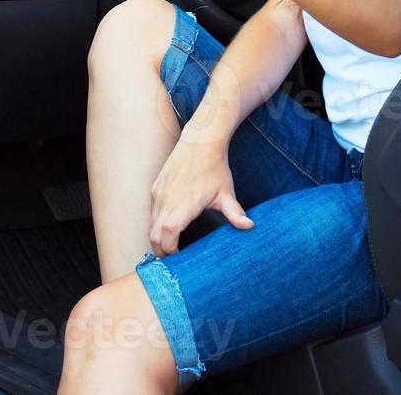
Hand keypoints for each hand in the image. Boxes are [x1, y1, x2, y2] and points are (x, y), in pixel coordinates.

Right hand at [147, 139, 253, 257]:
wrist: (200, 141)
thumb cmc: (214, 168)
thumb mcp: (226, 192)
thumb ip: (235, 213)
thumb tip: (250, 227)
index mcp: (184, 203)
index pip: (168, 233)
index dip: (171, 249)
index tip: (181, 257)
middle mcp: (167, 199)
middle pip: (154, 235)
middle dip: (162, 250)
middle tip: (175, 260)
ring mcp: (158, 193)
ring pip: (150, 225)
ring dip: (158, 238)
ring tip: (171, 247)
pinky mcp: (155, 189)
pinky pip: (151, 213)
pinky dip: (156, 225)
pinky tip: (168, 229)